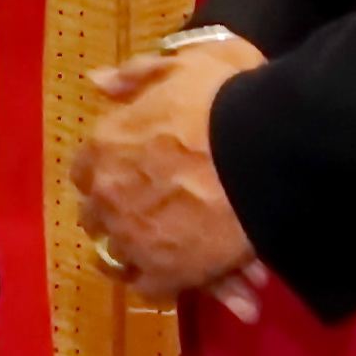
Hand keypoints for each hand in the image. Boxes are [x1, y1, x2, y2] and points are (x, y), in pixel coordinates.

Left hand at [74, 30, 267, 312]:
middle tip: (172, 222)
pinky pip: (158, 289)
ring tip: (206, 259)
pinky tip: (223, 286)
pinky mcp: (168, 270)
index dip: (113, 177)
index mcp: (102, 148)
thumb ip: (136, 77)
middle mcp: (107, 196)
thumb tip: (97, 82)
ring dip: (160, 258)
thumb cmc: (225, 99)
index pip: (87, 171)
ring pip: (128, 258)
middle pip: (101, 219)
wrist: (268, 148)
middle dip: (129, 221)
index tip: (139, 181)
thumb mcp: (180, 66)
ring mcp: (133, 237)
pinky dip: (186, 287)